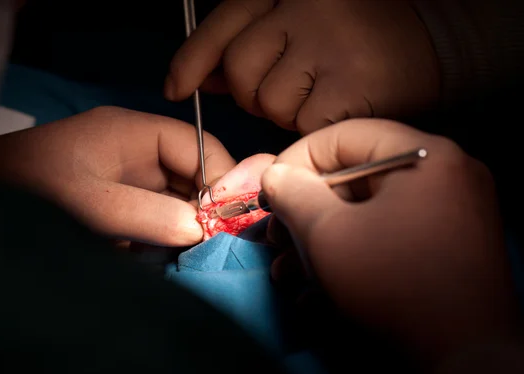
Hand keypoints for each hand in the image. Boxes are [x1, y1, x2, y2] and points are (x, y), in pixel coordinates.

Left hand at [0, 106, 235, 246]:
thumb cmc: (28, 187)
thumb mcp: (85, 199)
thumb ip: (144, 213)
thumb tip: (199, 230)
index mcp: (135, 133)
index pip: (198, 146)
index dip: (222, 177)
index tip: (231, 218)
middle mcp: (139, 155)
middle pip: (193, 175)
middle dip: (209, 207)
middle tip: (219, 243)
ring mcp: (130, 184)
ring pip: (179, 201)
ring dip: (190, 227)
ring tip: (200, 254)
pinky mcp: (121, 211)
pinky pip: (158, 221)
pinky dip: (169, 240)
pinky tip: (173, 258)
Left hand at [165, 0, 439, 134]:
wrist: (432, 40)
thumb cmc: (355, 39)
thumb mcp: (297, 27)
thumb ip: (251, 46)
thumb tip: (202, 78)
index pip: (223, 25)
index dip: (192, 60)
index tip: (175, 87)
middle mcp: (307, 8)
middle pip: (240, 71)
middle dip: (253, 93)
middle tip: (288, 91)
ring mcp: (330, 44)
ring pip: (269, 102)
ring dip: (287, 111)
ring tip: (322, 94)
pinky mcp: (350, 83)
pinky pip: (302, 124)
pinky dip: (313, 127)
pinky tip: (338, 108)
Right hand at [260, 118, 518, 366]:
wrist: (465, 360)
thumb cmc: (391, 283)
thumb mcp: (327, 233)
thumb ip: (293, 193)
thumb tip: (276, 174)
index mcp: (425, 156)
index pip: (344, 136)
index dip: (297, 161)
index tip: (271, 194)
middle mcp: (445, 175)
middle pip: (356, 176)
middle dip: (306, 211)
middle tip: (278, 239)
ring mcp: (451, 212)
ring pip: (369, 211)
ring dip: (322, 239)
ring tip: (288, 271)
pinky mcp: (448, 246)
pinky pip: (390, 234)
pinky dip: (353, 252)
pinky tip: (319, 287)